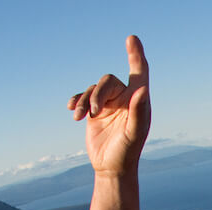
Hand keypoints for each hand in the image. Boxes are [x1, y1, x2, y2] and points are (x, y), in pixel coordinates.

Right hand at [68, 35, 150, 176]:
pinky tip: (71, 110)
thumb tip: (141, 91)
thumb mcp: (133, 134)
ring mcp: (109, 105)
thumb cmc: (126, 153)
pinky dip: (76, 101)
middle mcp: (125, 99)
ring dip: (84, 100)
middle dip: (97, 93)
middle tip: (93, 112)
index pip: (139, 72)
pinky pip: (83, 98)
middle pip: (107, 81)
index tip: (131, 38)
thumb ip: (138, 112)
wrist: (111, 169)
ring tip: (77, 116)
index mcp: (138, 101)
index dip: (135, 54)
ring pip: (93, 89)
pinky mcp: (95, 112)